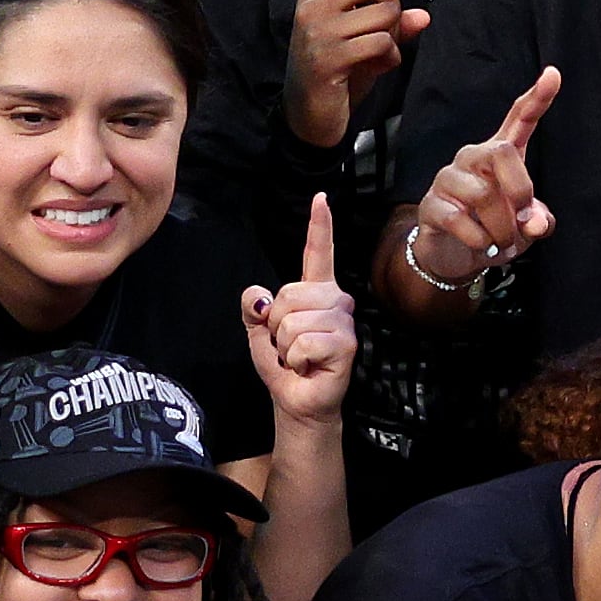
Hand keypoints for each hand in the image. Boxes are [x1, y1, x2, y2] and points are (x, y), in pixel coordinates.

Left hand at [245, 194, 356, 429]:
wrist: (298, 402)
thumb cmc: (284, 366)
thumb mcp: (258, 335)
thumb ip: (254, 310)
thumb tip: (255, 294)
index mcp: (315, 292)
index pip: (318, 254)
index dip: (319, 226)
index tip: (321, 199)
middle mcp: (335, 301)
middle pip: (289, 293)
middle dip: (275, 323)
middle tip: (288, 344)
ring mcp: (343, 322)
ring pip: (293, 320)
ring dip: (285, 346)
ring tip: (299, 357)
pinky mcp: (346, 344)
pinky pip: (304, 342)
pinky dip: (296, 359)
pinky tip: (308, 366)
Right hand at [285, 0, 429, 149]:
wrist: (309, 117)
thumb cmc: (341, 74)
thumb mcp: (370, 45)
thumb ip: (394, 25)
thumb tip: (423, 17)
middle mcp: (314, 2)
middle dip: (393, 8)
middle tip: (380, 36)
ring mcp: (317, 27)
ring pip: (386, 13)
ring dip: (393, 38)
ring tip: (372, 57)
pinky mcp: (327, 54)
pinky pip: (382, 42)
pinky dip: (389, 58)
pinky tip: (371, 71)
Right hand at [410, 68, 560, 288]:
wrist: (455, 256)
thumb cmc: (495, 230)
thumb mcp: (526, 227)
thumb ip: (538, 219)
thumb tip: (534, 222)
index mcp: (501, 155)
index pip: (519, 119)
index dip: (537, 98)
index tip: (553, 73)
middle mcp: (473, 158)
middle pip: (501, 152)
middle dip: (521, 190)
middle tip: (525, 222)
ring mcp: (448, 178)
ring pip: (482, 194)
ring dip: (502, 228)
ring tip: (503, 244)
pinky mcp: (430, 204)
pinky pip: (458, 219)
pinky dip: (479, 240)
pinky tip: (482, 247)